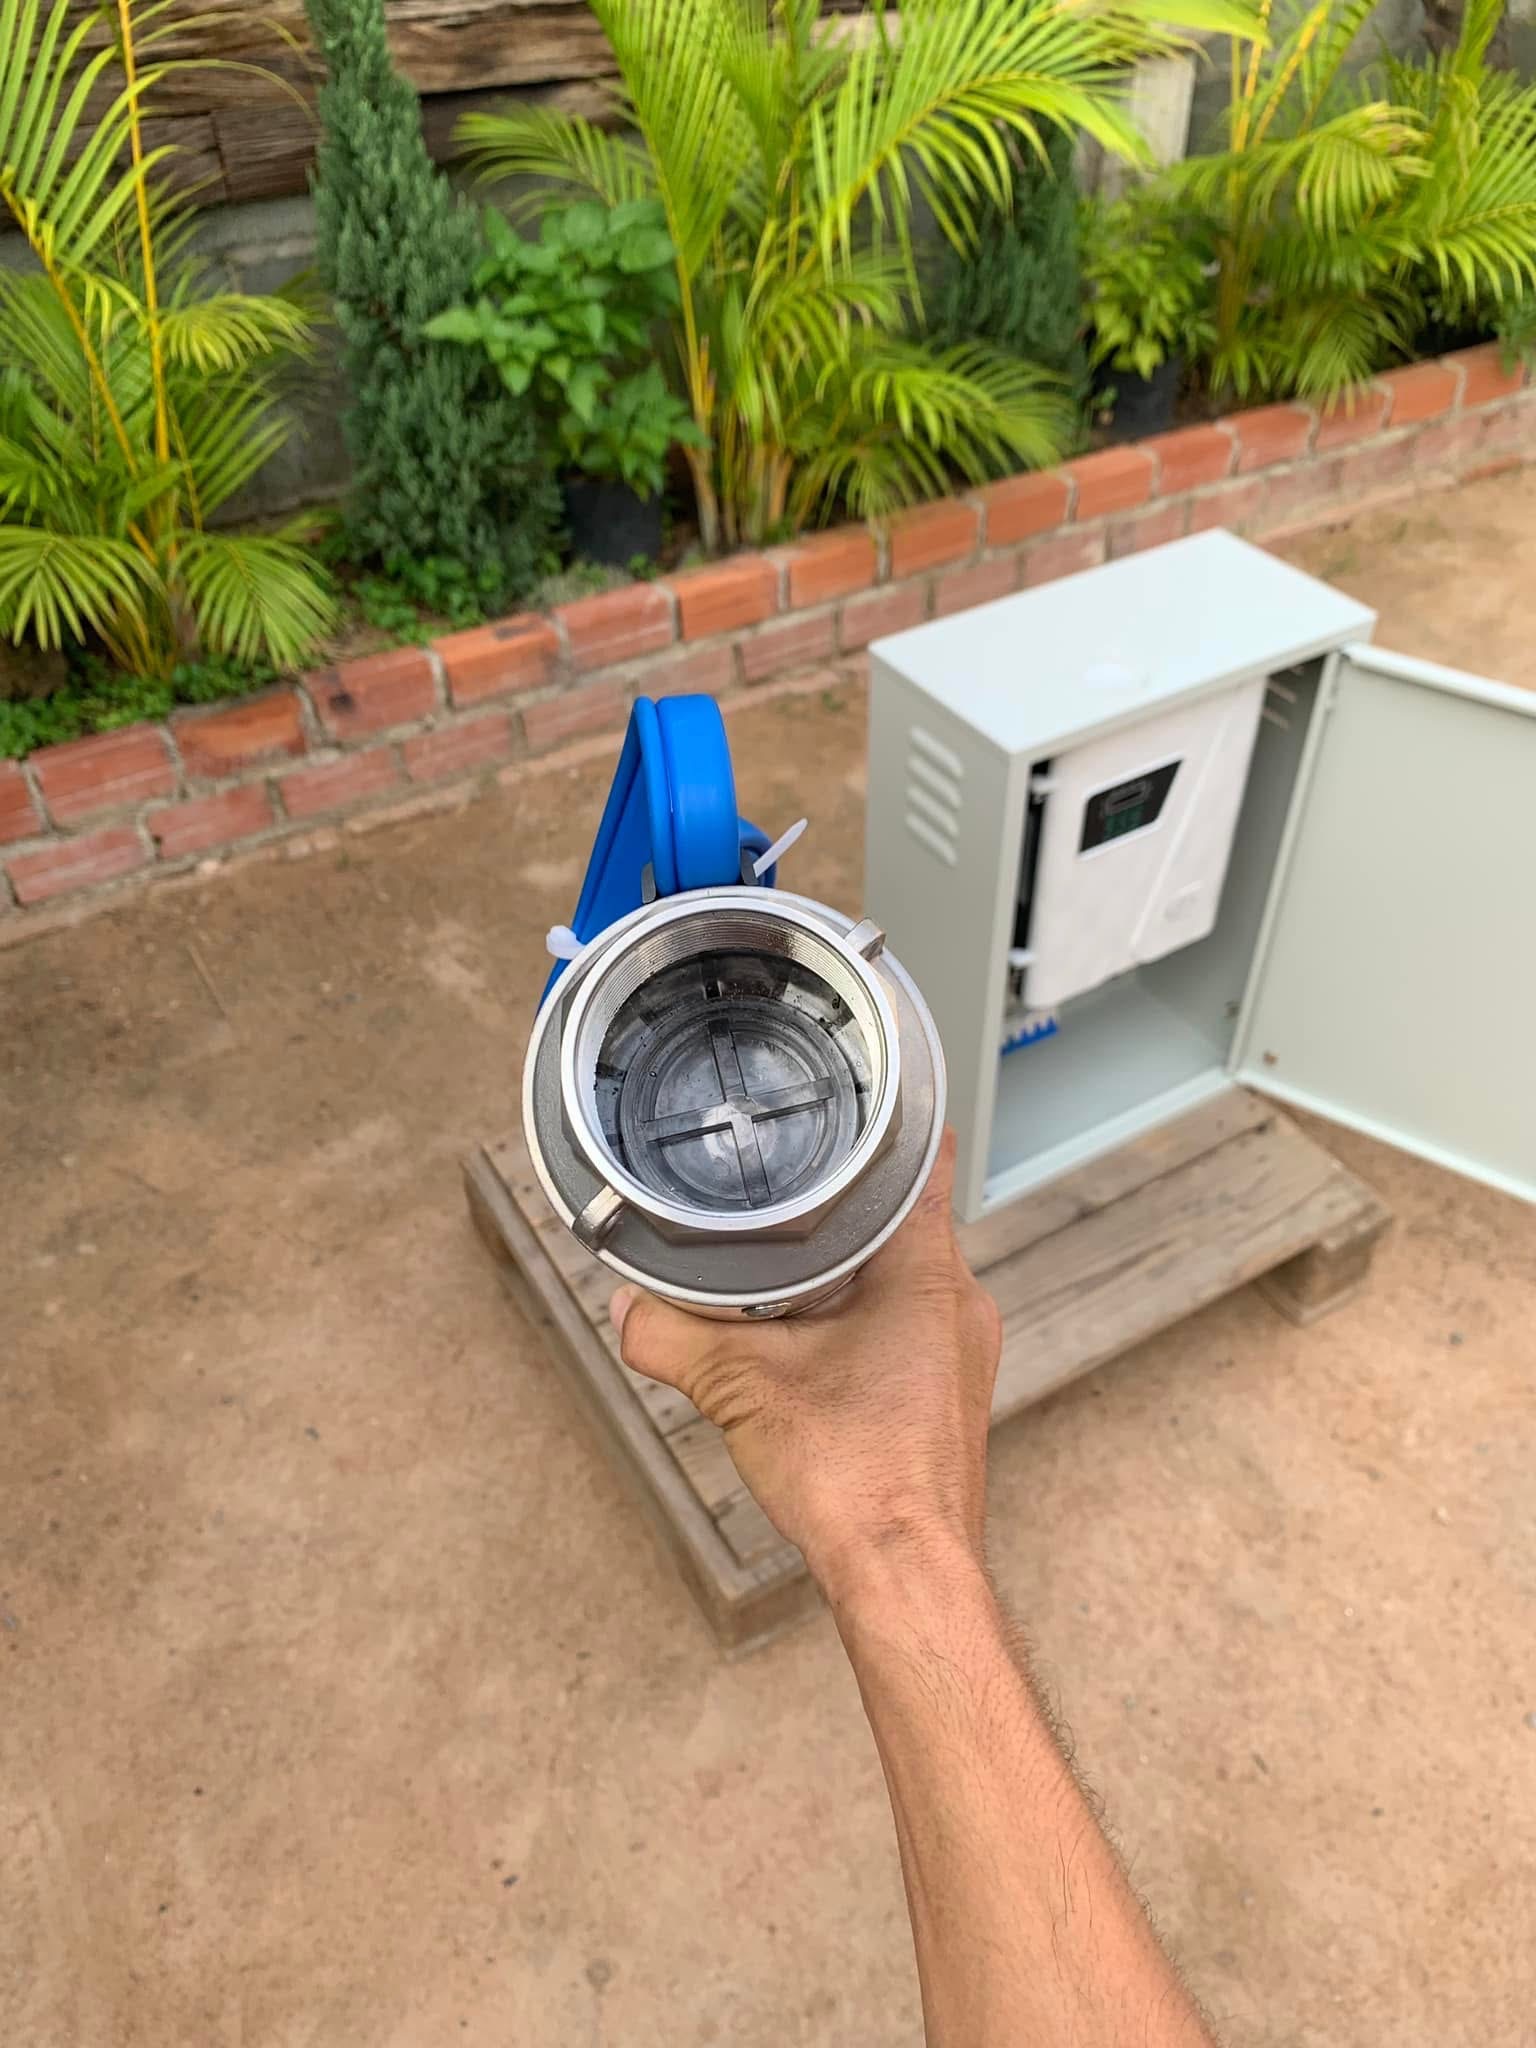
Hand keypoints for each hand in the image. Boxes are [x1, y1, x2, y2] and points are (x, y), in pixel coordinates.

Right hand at [609, 1131, 1001, 1597]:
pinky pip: (908, 1327)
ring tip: (787, 1261)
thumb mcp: (740, 1389)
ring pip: (906, 1277)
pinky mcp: (948, 1397)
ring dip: (851, 1267)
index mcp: (928, 1274)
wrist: (907, 1574)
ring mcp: (961, 1355)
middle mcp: (961, 1305)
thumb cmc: (857, 1480)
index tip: (858, 1090)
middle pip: (906, 1218)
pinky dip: (862, 1317)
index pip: (925, 1158)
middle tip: (788, 1182)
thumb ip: (673, 1336)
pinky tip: (812, 1339)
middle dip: (846, 1203)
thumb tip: (629, 1307)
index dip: (891, 1117)